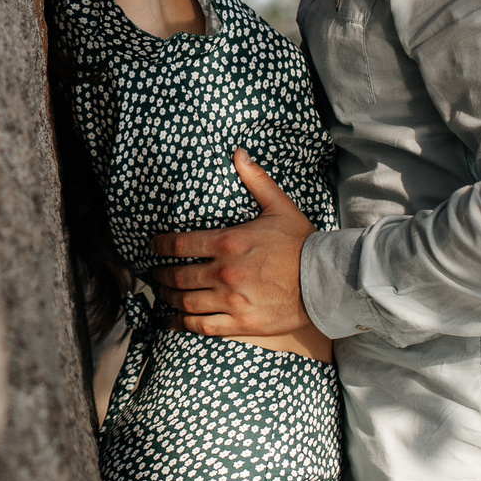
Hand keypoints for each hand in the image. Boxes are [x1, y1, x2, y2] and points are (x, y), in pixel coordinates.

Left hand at [147, 152, 321, 338]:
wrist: (327, 281)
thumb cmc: (302, 243)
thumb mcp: (279, 207)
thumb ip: (256, 181)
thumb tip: (239, 154)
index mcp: (229, 243)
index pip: (180, 244)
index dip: (160, 246)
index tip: (153, 247)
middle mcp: (225, 273)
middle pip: (178, 276)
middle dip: (161, 275)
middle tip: (156, 274)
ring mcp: (232, 300)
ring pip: (186, 302)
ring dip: (169, 298)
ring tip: (164, 295)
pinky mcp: (241, 322)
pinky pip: (202, 326)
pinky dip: (182, 324)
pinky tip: (174, 321)